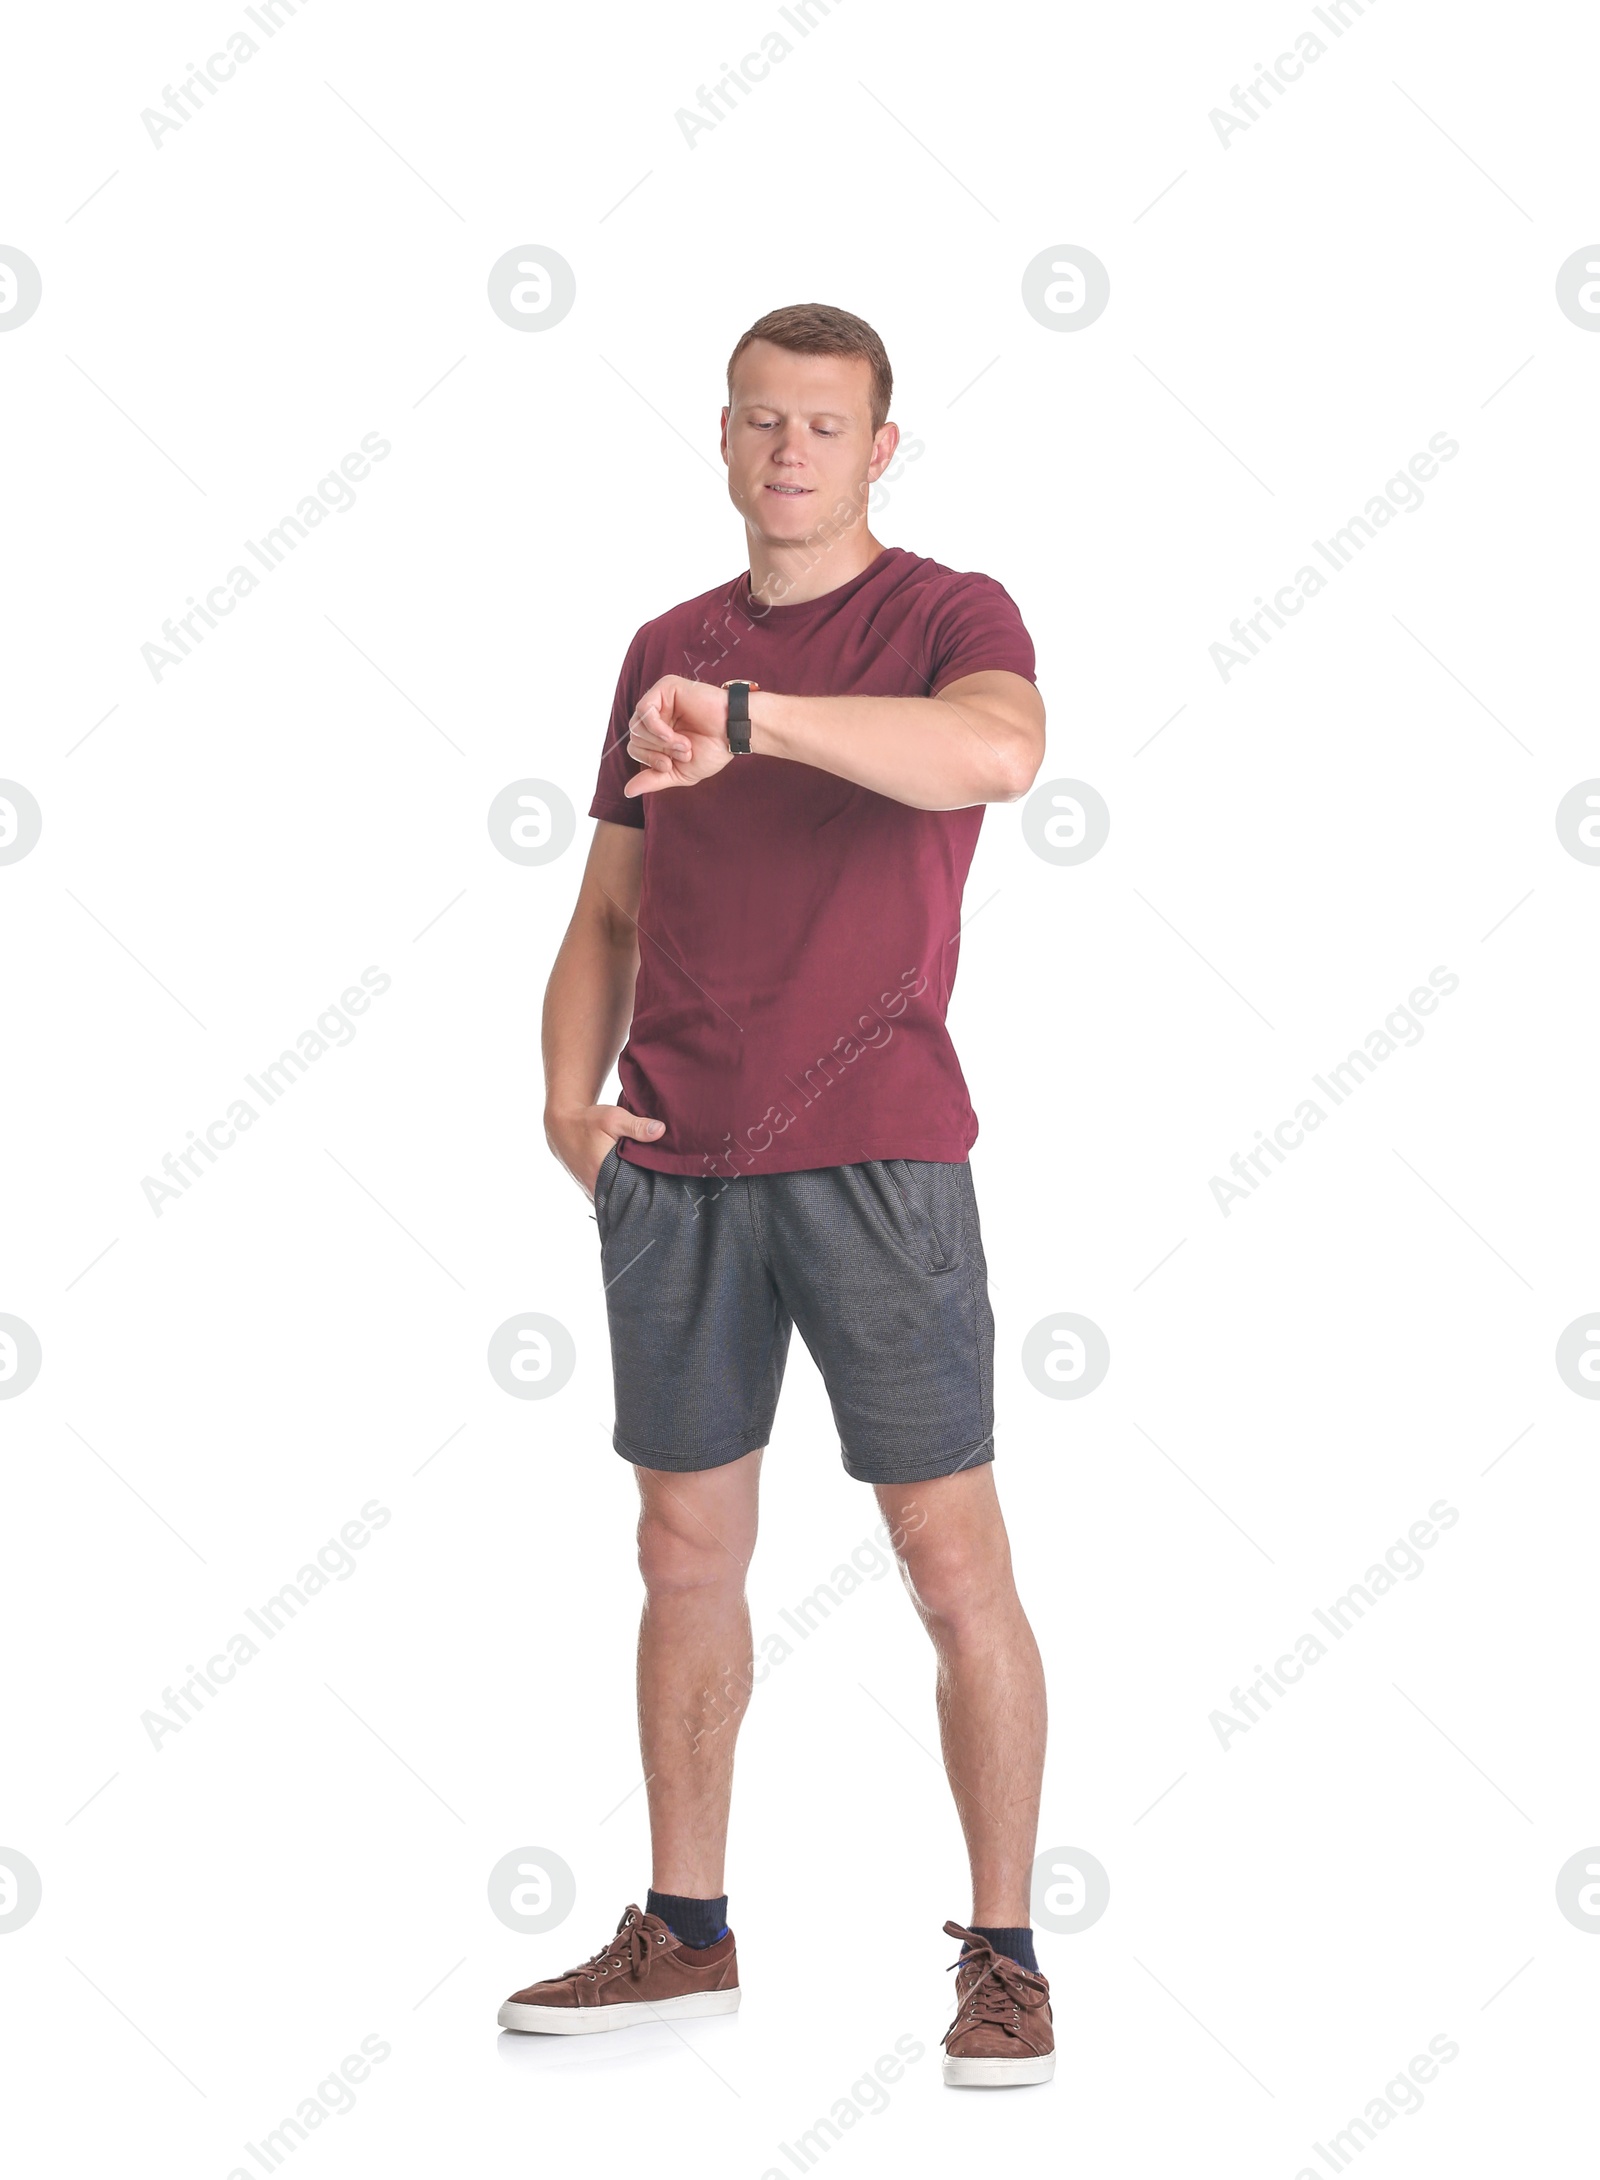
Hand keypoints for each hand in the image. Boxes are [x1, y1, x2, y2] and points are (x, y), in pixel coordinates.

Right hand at [546, 1103, 665, 1197]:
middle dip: (642, 1191)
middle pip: (626, 1198)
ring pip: (618, 1198)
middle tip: (659, 1180)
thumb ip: (637, 1126)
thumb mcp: (613, 1118)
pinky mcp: (591, 1188)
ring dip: (630, 1190)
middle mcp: (596, 1189)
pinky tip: (631, 1176)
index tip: (664, 1182)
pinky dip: (620, 1187)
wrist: (562, 1126)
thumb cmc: (587, 1122)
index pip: (633, 1194)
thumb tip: (661, 1130)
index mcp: (603, 1176)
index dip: (649, 1190)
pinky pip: (610, 1194)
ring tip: (646, 1178)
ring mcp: (592, 1191)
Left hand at [623, 675, 740, 795]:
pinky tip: (673, 734)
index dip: (648, 760)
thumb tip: (627, 792)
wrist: (733, 733)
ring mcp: (660, 699)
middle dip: (657, 751)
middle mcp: (656, 714)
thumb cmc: (712, 750)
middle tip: (684, 751)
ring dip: (661, 742)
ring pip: (636, 725)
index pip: (634, 747)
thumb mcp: (679, 772)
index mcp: (657, 732)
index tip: (669, 765)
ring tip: (684, 744)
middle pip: (634, 737)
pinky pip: (644, 710)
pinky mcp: (665, 687)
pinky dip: (656, 728)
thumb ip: (654, 779)